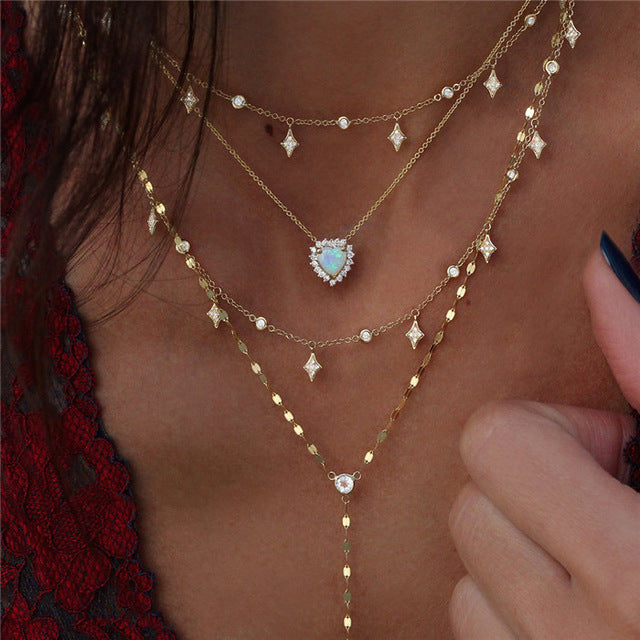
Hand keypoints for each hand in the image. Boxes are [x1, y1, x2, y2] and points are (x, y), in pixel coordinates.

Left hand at [449, 234, 639, 639]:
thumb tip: (600, 265)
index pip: (496, 441)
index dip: (556, 431)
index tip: (622, 453)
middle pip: (468, 502)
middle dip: (533, 489)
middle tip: (613, 507)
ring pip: (464, 571)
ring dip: (522, 553)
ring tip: (603, 568)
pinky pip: (472, 627)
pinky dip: (512, 610)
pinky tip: (582, 616)